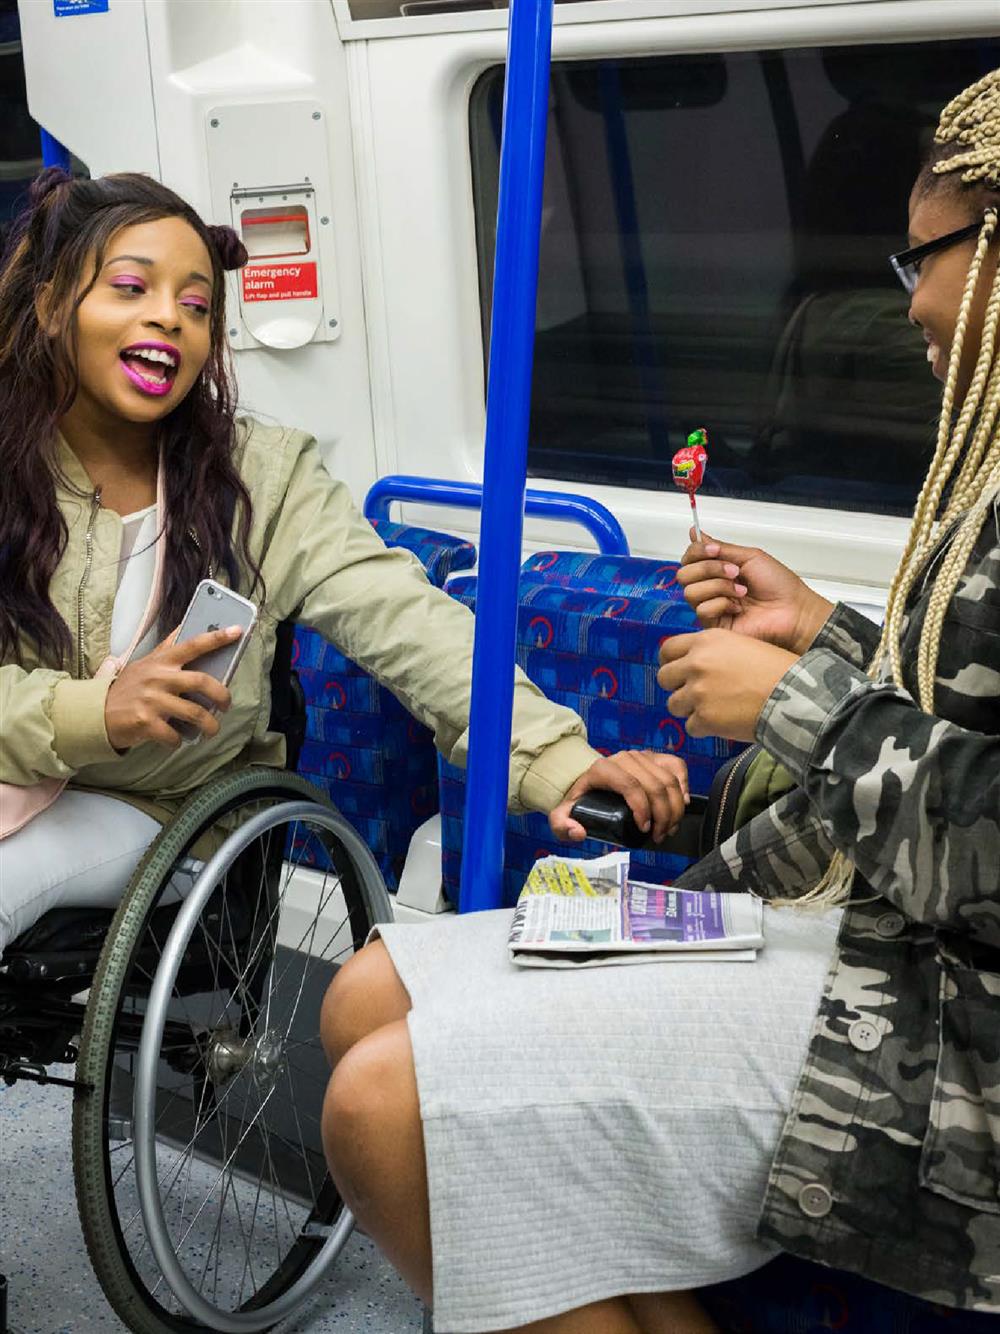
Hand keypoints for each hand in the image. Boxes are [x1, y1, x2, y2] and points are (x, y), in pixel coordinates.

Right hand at [104, 625, 239, 750]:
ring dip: (209, 726)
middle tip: (226, 705)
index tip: (237, 631)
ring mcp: (152, 700)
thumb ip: (167, 650)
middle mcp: (158, 677)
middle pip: (202, 681)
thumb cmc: (128, 688)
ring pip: (195, 713)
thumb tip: (185, 629)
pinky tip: (177, 740)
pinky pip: (175, 735)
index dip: (217, 637)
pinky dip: (180, 742)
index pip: (193, 644)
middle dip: (222, 695)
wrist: (96, 713)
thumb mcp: (145, 664)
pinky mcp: (145, 722)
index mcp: (161, 661)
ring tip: (211, 730)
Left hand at [549, 750, 689, 843]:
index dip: (643, 809)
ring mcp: (641, 756)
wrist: (587, 778)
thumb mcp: (561, 813)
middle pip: (654, 785)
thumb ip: (561, 825)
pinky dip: (684, 785)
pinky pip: (676, 766)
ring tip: (669, 828)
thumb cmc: (580, 797)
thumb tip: (579, 832)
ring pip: (668, 779)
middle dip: (663, 815)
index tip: (644, 829)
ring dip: (675, 807)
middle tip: (659, 835)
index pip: (630, 786)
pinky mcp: (655, 757)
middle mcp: (624, 758)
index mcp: (603, 769)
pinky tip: (682, 804)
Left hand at [658, 629, 797, 741]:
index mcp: (707, 640)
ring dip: (689, 709)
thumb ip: (714, 652)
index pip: (667, 649)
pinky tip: (724, 722)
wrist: (794, 695)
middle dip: (676, 687)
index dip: (670, 662)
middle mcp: (697, 663)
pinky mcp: (704, 718)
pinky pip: (691, 727)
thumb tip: (693, 664)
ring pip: (673, 704)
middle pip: (664, 677)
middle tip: (694, 695)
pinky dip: (704, 728)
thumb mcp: (743, 645)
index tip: (677, 672)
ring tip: (713, 710)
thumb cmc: (777, 670)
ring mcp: (698, 691)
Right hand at [677, 529, 832, 654]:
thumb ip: (720, 547)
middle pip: (684, 574)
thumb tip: (696, 533)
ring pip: (691, 592)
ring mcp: (711, 606)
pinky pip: (702, 609)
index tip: (715, 550)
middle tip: (734, 571)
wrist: (793, 609)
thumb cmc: (779, 585)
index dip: (697, 552)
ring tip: (741, 591)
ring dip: (719, 586)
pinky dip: (722, 604)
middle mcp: (711, 588)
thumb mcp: (750, 556)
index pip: (689, 558)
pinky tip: (738, 608)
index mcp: (717, 570)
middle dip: (708, 568)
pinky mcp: (713, 625)